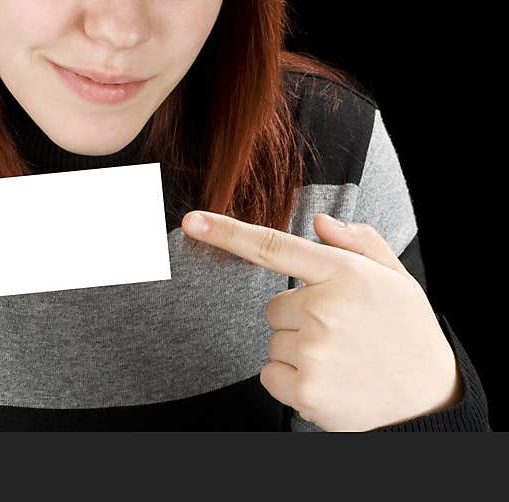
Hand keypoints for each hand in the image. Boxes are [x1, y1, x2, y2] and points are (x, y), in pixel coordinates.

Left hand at [181, 210, 462, 430]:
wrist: (430, 401)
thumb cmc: (408, 333)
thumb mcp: (395, 278)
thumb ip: (358, 243)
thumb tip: (319, 222)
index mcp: (344, 274)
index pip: (273, 247)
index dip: (226, 233)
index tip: (192, 221)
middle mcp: (325, 307)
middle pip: (273, 307)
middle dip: (299, 318)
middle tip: (341, 333)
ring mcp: (313, 350)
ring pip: (274, 341)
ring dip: (299, 350)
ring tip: (342, 359)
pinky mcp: (305, 387)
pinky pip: (270, 374)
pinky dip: (291, 380)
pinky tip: (329, 380)